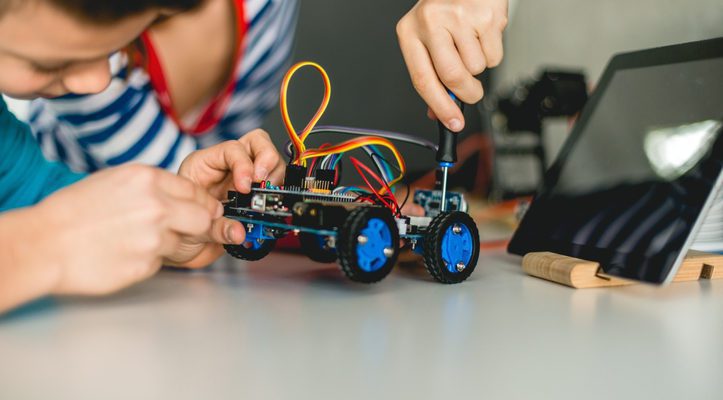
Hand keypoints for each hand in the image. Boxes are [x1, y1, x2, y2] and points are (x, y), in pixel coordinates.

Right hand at [31, 165, 220, 295]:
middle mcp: (156, 206)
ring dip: (169, 244)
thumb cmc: (74, 211)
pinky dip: (149, 260)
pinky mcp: (147, 265)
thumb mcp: (115, 181)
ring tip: (136, 241)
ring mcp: (154, 238)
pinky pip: (162, 262)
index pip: (195, 191)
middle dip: (200, 225)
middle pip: (204, 218)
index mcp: (147, 179)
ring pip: (183, 243)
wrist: (45, 243)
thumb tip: (184, 196)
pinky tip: (125, 254)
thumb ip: (153, 187)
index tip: (202, 210)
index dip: (201, 203)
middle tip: (189, 230)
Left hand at [176, 129, 285, 266]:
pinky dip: (278, 198)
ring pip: (272, 164)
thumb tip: (239, 231)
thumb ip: (215, 228)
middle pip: (258, 143)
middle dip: (267, 159)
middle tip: (264, 183)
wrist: (185, 248)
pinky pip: (276, 189)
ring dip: (275, 179)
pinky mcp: (258, 198)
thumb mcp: (190, 225)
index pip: (233, 149)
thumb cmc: (179, 229)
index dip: (244, 165)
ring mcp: (245, 181)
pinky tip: (270, 210)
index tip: (245, 186)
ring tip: (267, 199)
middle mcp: (228, 167)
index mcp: (205, 165)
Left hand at [397, 0, 507, 131]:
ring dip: (479, 67)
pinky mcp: (486, 16)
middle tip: (471, 94)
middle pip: (452, 77)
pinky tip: (482, 35)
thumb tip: (439, 112)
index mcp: (409, 31)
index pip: (422, 80)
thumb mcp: (426, 38)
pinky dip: (492, 53)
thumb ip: (430, 74)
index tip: (452, 123)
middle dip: (467, 94)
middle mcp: (432, 22)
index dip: (439, 107)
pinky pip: (494, 55)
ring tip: (471, 45)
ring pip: (477, 68)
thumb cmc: (443, 9)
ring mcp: (460, 17)